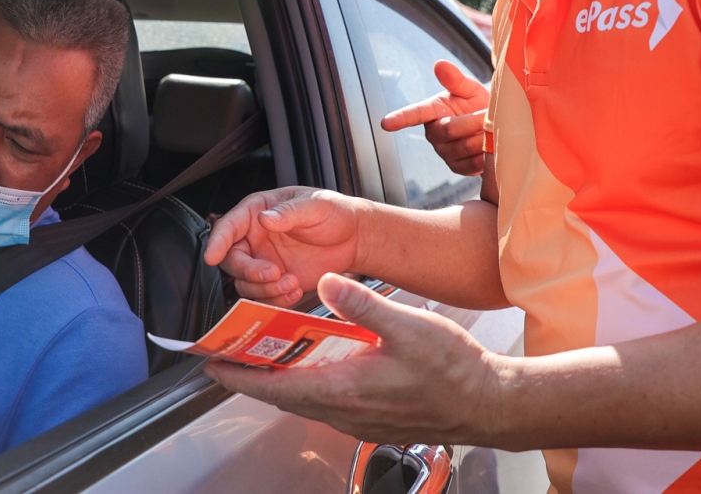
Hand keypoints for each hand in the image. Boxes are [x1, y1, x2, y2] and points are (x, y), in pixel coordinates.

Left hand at [203, 274, 502, 445]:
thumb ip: (362, 304)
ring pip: (305, 400)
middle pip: (283, 395)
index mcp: (344, 389)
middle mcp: (345, 411)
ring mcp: (358, 419)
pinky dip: (310, 384)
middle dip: (253, 375)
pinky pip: (327, 403)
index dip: (239, 375)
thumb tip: (327, 283)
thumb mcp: (408, 326)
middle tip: (231, 354)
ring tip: (266, 355)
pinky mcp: (373, 418)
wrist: (489, 404)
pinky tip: (318, 364)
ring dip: (282, 379)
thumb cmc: (454, 372)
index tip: (211, 365)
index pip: (275, 385)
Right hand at [204, 187, 367, 307]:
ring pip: (245, 284)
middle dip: (249, 271)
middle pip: (232, 261)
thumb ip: (289, 211)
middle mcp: (255, 238)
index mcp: (257, 212)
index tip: (212, 256)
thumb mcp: (315, 205)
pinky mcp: (276, 283)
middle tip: (272, 273)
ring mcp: (264, 262)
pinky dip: (276, 300)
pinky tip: (294, 292)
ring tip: (291, 282)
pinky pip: (264, 298)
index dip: (217, 241)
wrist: (355, 238)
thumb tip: (265, 218)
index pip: (228, 226)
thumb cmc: (334, 213)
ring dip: (265, 289)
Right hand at [380, 60, 489, 175]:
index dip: (400, 118)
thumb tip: (440, 64)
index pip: (414, 114)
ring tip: (491, 129)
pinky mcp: (458, 167)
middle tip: (488, 114)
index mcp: (432, 111)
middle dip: (473, 121)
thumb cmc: (478, 105)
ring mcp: (445, 153)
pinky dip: (484, 155)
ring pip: (463, 147)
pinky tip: (489, 146)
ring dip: (482, 138)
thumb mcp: (469, 88)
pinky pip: (471, 164)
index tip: (386, 123)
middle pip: (449, 129)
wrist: (497, 127)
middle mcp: (434, 134)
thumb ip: (455, 79)